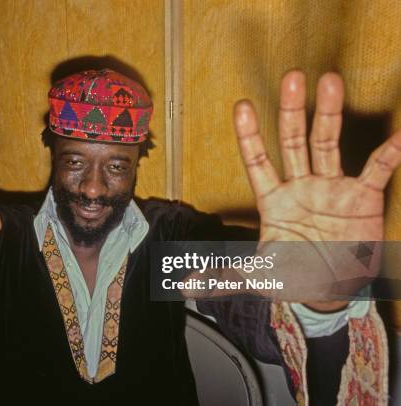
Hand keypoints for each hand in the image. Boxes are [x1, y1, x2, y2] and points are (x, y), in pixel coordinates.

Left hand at [233, 71, 400, 304]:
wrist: (330, 293)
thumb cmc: (292, 276)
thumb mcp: (258, 276)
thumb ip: (224, 276)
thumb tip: (185, 285)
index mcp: (273, 200)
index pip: (257, 161)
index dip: (249, 135)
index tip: (241, 106)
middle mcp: (300, 186)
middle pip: (294, 142)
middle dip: (292, 112)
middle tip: (292, 78)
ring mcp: (331, 188)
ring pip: (329, 144)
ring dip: (329, 115)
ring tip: (330, 82)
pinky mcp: (362, 198)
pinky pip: (376, 170)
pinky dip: (388, 154)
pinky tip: (398, 135)